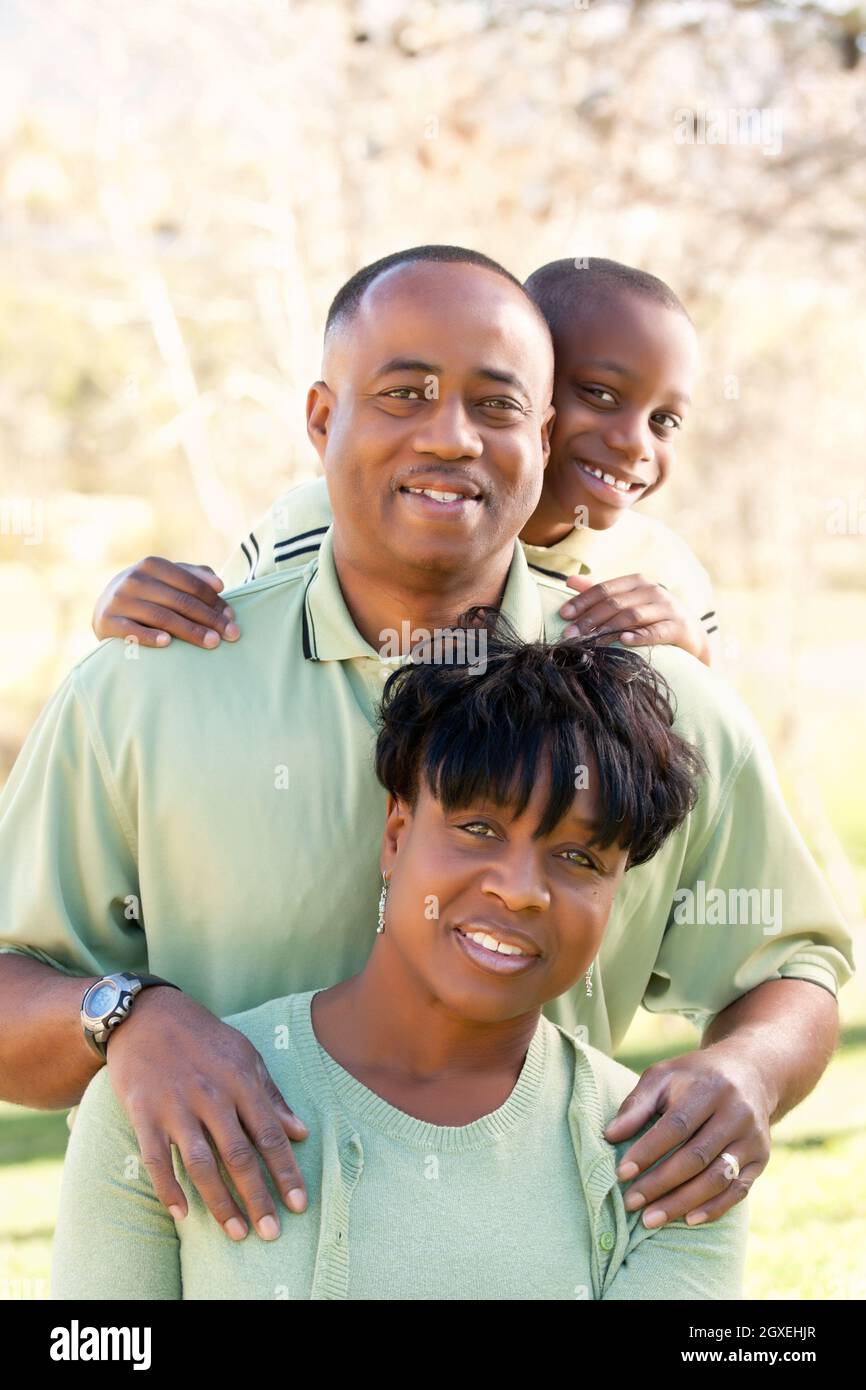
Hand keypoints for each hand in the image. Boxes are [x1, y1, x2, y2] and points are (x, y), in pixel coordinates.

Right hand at [92, 557, 240, 648]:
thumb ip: (192, 576)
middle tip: (232, 635)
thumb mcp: (166, 579)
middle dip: (210, 619)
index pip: (191, 584)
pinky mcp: (107, 622)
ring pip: (162, 616)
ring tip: (213, 643)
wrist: (105, 608)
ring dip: (190, 630)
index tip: (233, 618)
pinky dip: (150, 636)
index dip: (215, 601)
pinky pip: (132, 631)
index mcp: (152, 565)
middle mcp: (134, 579)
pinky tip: (168, 643)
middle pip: (181, 601)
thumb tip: (218, 584)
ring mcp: (120, 600)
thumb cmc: (148, 593)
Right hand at [106, 986, 309, 1241]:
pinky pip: (156, 1160)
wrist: (146, 1015)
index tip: (299, 1203)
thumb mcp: (244, 1055)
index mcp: (240, 1080)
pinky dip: (168, 1189)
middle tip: (271, 1233)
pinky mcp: (143, 1113)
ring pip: (200, 1164)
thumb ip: (271, 1095)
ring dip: (219, 1202)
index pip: (269, 1134)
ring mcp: (175, 1106)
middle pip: (238, 1156)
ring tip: (235, 1232)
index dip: (286, 1171)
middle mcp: (210, 1095)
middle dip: (257, 1197)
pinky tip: (182, 1215)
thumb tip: (300, 1132)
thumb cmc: (203, 1037)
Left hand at [559, 573, 709, 664]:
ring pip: (632, 616)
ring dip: (607, 629)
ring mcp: (668, 608)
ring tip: (588, 641)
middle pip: (615, 603)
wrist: (691, 636)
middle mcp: (653, 590)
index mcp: (637, 582)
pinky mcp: (679, 627)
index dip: (582, 601)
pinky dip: (639, 636)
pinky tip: (624, 642)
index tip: (562, 615)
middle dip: (589, 619)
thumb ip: (600, 591)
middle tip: (569, 635)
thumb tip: (569, 580)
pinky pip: (656, 632)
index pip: (604, 589)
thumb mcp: (628, 602)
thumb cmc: (653, 617)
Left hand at [603, 1043, 771, 1226]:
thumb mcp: (664, 1076)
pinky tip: (687, 1219)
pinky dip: (714, 1208)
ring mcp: (752, 1138)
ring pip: (717, 1178)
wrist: (749, 1073)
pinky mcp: (761, 1159)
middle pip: (696, 1156)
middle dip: (660, 1183)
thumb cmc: (694, 1077)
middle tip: (631, 1202)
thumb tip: (610, 1135)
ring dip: (682, 1202)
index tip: (622, 1173)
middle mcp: (736, 1113)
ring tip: (650, 1218)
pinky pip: (738, 1190)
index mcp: (709, 1088)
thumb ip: (637, 1104)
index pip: (676, 1126)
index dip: (648, 1151)